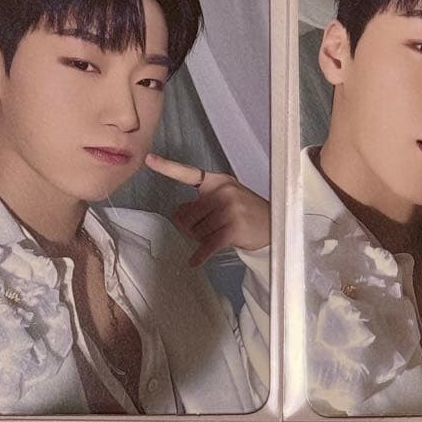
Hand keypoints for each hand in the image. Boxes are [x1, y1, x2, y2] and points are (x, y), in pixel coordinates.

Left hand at [145, 153, 269, 266]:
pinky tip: (194, 261)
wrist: (273, 226)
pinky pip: (207, 245)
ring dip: (201, 239)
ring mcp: (229, 209)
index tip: (149, 159)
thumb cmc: (245, 212)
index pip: (188, 173)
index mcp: (218, 181)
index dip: (167, 167)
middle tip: (207, 229)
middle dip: (192, 227)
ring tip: (217, 235)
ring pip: (196, 231)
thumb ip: (201, 203)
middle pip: (187, 215)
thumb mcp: (224, 199)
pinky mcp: (232, 228)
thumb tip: (178, 214)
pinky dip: (200, 255)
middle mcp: (223, 191)